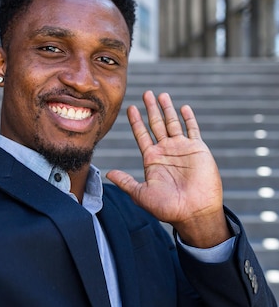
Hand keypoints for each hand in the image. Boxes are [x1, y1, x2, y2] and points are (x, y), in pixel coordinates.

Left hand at [106, 91, 230, 247]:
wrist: (194, 213)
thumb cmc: (168, 208)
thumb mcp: (141, 194)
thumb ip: (126, 181)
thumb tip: (108, 173)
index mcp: (152, 159)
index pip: (141, 135)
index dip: (136, 121)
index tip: (130, 108)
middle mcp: (166, 151)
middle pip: (156, 124)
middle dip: (151, 109)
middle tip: (146, 93)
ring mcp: (182, 149)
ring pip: (173, 123)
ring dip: (168, 109)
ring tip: (162, 95)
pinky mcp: (198, 149)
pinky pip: (193, 130)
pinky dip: (188, 118)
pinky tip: (183, 107)